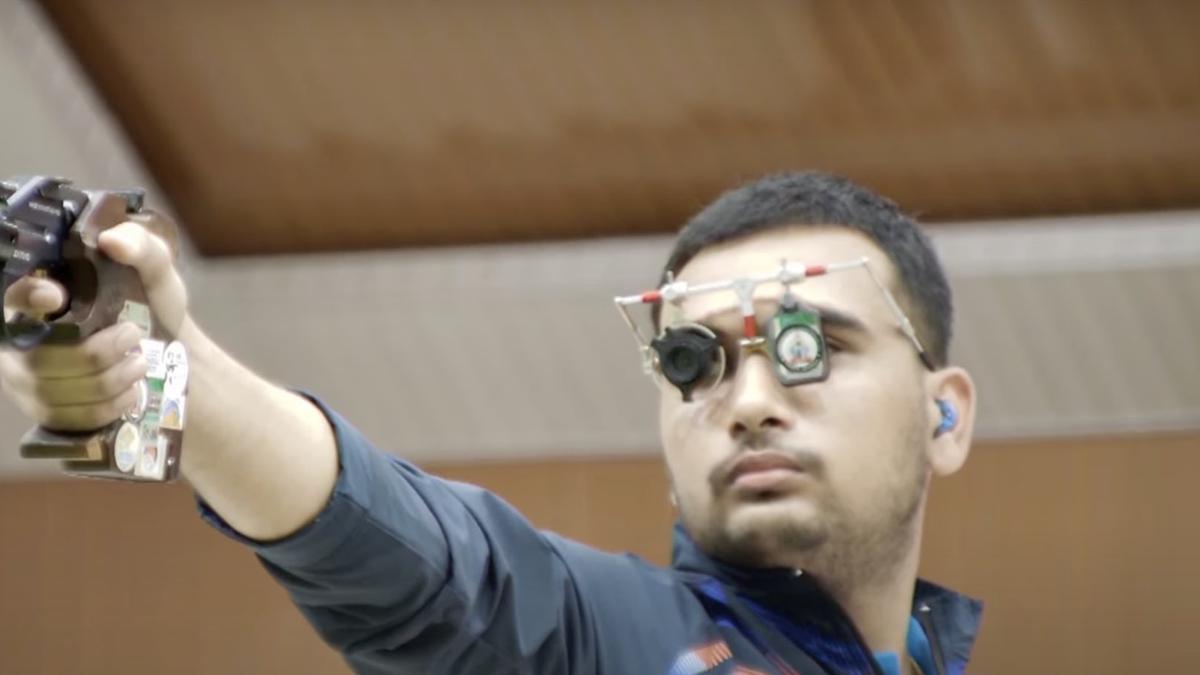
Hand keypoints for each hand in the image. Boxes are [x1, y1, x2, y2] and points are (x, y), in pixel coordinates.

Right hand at [0, 222, 189, 430]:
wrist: (167, 352)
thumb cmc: (151, 304)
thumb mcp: (156, 270)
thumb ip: (140, 245)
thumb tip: (112, 241)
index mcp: (36, 299)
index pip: (14, 298)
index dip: (28, 299)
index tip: (56, 297)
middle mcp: (19, 342)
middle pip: (44, 358)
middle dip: (100, 351)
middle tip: (133, 337)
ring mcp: (27, 382)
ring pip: (62, 391)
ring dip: (112, 379)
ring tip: (139, 364)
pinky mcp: (47, 414)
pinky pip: (73, 419)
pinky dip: (111, 406)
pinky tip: (131, 392)